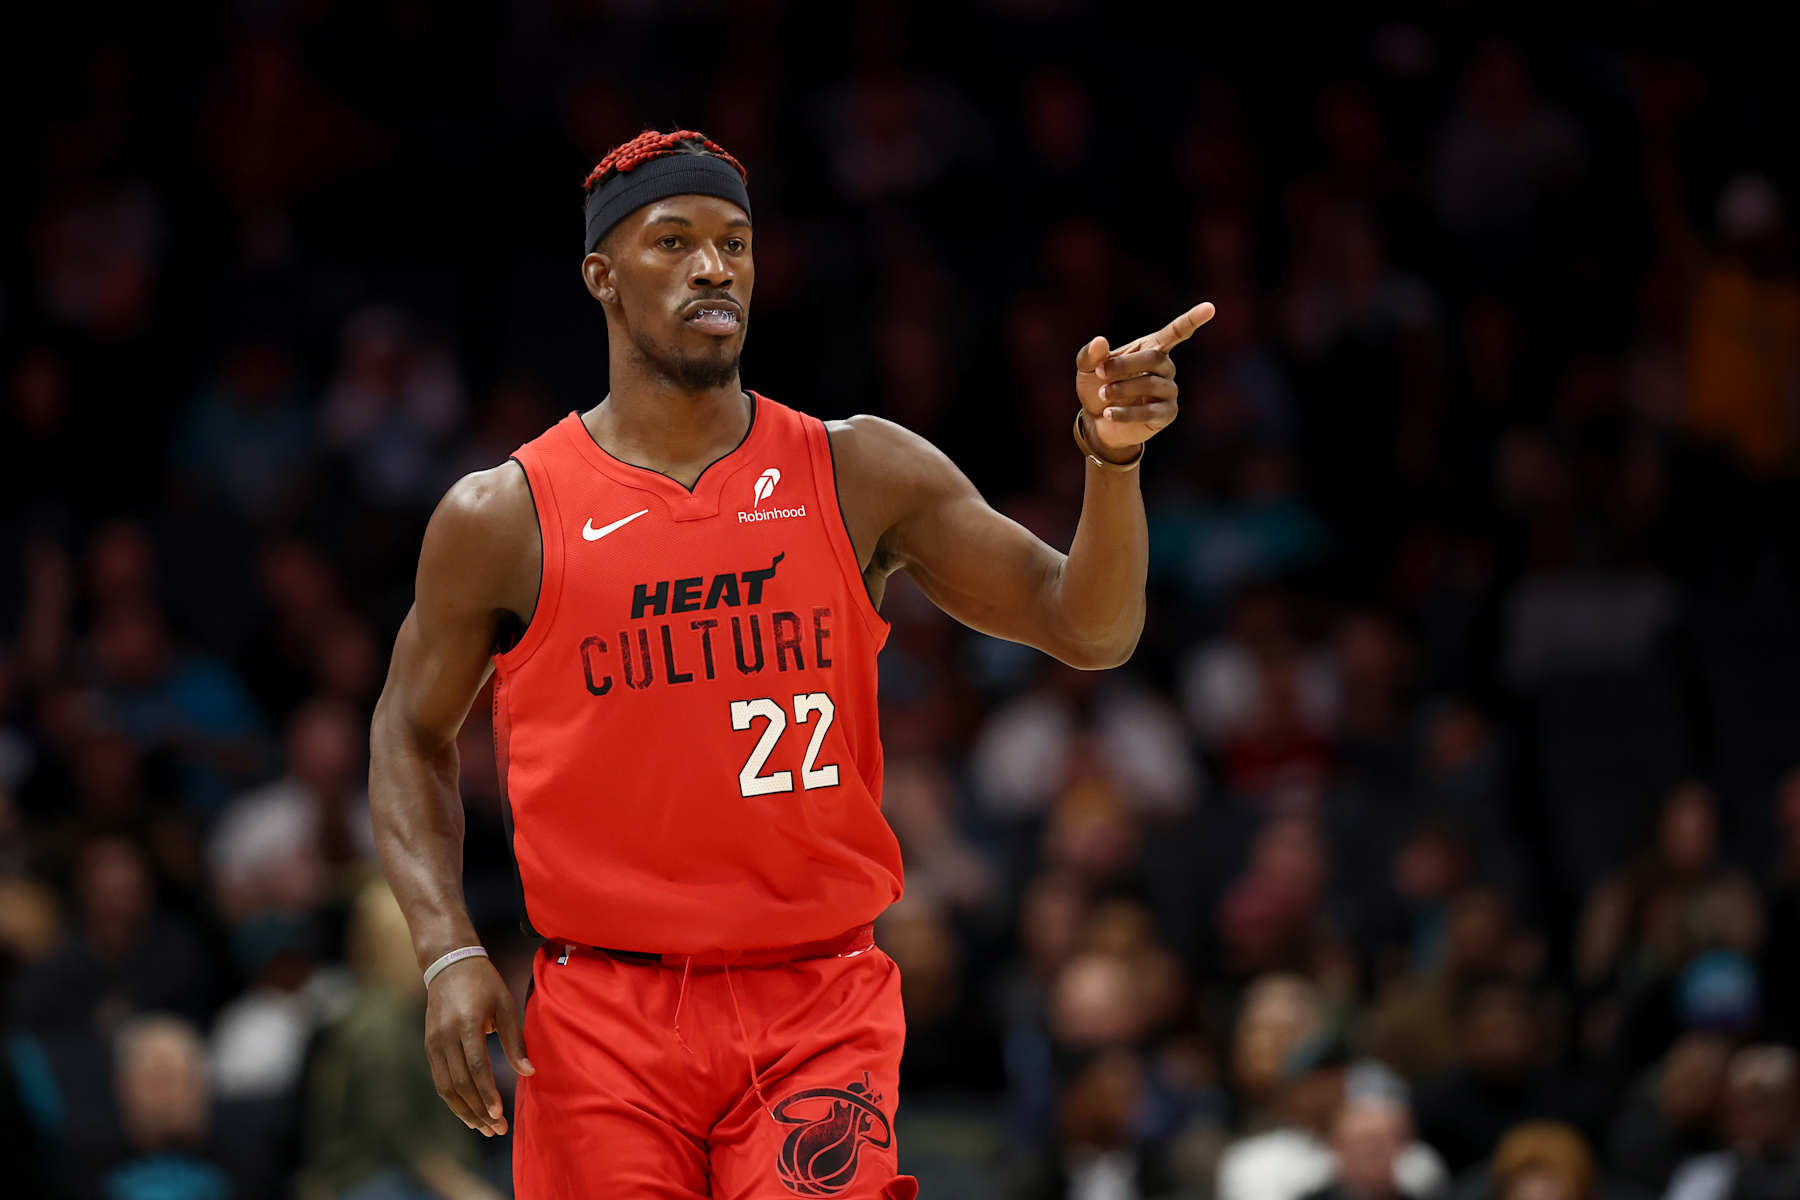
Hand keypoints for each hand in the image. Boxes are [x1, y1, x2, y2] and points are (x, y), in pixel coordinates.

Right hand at [425, 955, 533, 1136]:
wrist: (449, 964)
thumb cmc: (485, 984)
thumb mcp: (506, 1005)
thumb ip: (515, 1041)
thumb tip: (528, 1073)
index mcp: (467, 1023)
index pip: (476, 1066)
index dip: (487, 1092)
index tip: (498, 1113)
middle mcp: (445, 1036)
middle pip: (460, 1083)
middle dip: (479, 1110)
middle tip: (498, 1129)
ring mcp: (433, 1043)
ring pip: (446, 1087)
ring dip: (465, 1111)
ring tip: (485, 1128)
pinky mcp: (429, 1047)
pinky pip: (440, 1080)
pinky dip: (453, 1100)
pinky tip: (468, 1113)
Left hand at [1074, 301, 1214, 459]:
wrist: (1097, 422)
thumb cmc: (1096, 388)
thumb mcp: (1087, 369)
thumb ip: (1090, 354)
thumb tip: (1101, 341)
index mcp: (1151, 348)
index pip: (1176, 332)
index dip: (1192, 320)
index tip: (1210, 308)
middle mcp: (1165, 367)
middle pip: (1155, 358)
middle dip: (1124, 365)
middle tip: (1100, 374)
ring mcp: (1169, 391)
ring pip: (1152, 384)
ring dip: (1123, 388)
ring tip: (1103, 395)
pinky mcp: (1167, 414)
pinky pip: (1150, 411)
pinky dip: (1126, 412)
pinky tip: (1108, 414)